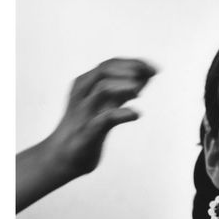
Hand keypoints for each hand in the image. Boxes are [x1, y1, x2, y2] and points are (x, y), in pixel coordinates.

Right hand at [45, 57, 156, 178]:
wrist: (63, 155)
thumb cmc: (88, 126)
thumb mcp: (107, 104)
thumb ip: (125, 89)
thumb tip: (148, 74)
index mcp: (86, 84)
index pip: (109, 64)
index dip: (133, 63)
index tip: (154, 68)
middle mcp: (83, 93)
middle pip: (105, 70)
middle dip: (130, 69)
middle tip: (151, 73)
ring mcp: (85, 111)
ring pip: (103, 89)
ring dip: (124, 86)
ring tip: (140, 90)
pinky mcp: (89, 131)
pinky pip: (105, 119)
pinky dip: (123, 114)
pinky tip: (136, 114)